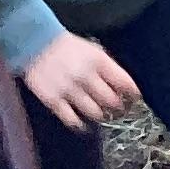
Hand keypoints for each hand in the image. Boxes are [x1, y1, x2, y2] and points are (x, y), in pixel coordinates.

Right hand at [21, 33, 138, 129]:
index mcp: (99, 61)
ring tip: (103, 115)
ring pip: (95, 113)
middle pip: (112, 102)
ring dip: (102, 116)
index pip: (124, 83)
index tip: (134, 99)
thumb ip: (108, 68)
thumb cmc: (67, 47)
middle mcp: (86, 76)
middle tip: (120, 110)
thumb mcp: (93, 50)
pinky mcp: (53, 100)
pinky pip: (72, 120)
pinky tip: (83, 124)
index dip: (133, 94)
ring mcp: (69, 90)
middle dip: (120, 108)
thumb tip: (124, 87)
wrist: (35, 43)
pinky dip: (80, 125)